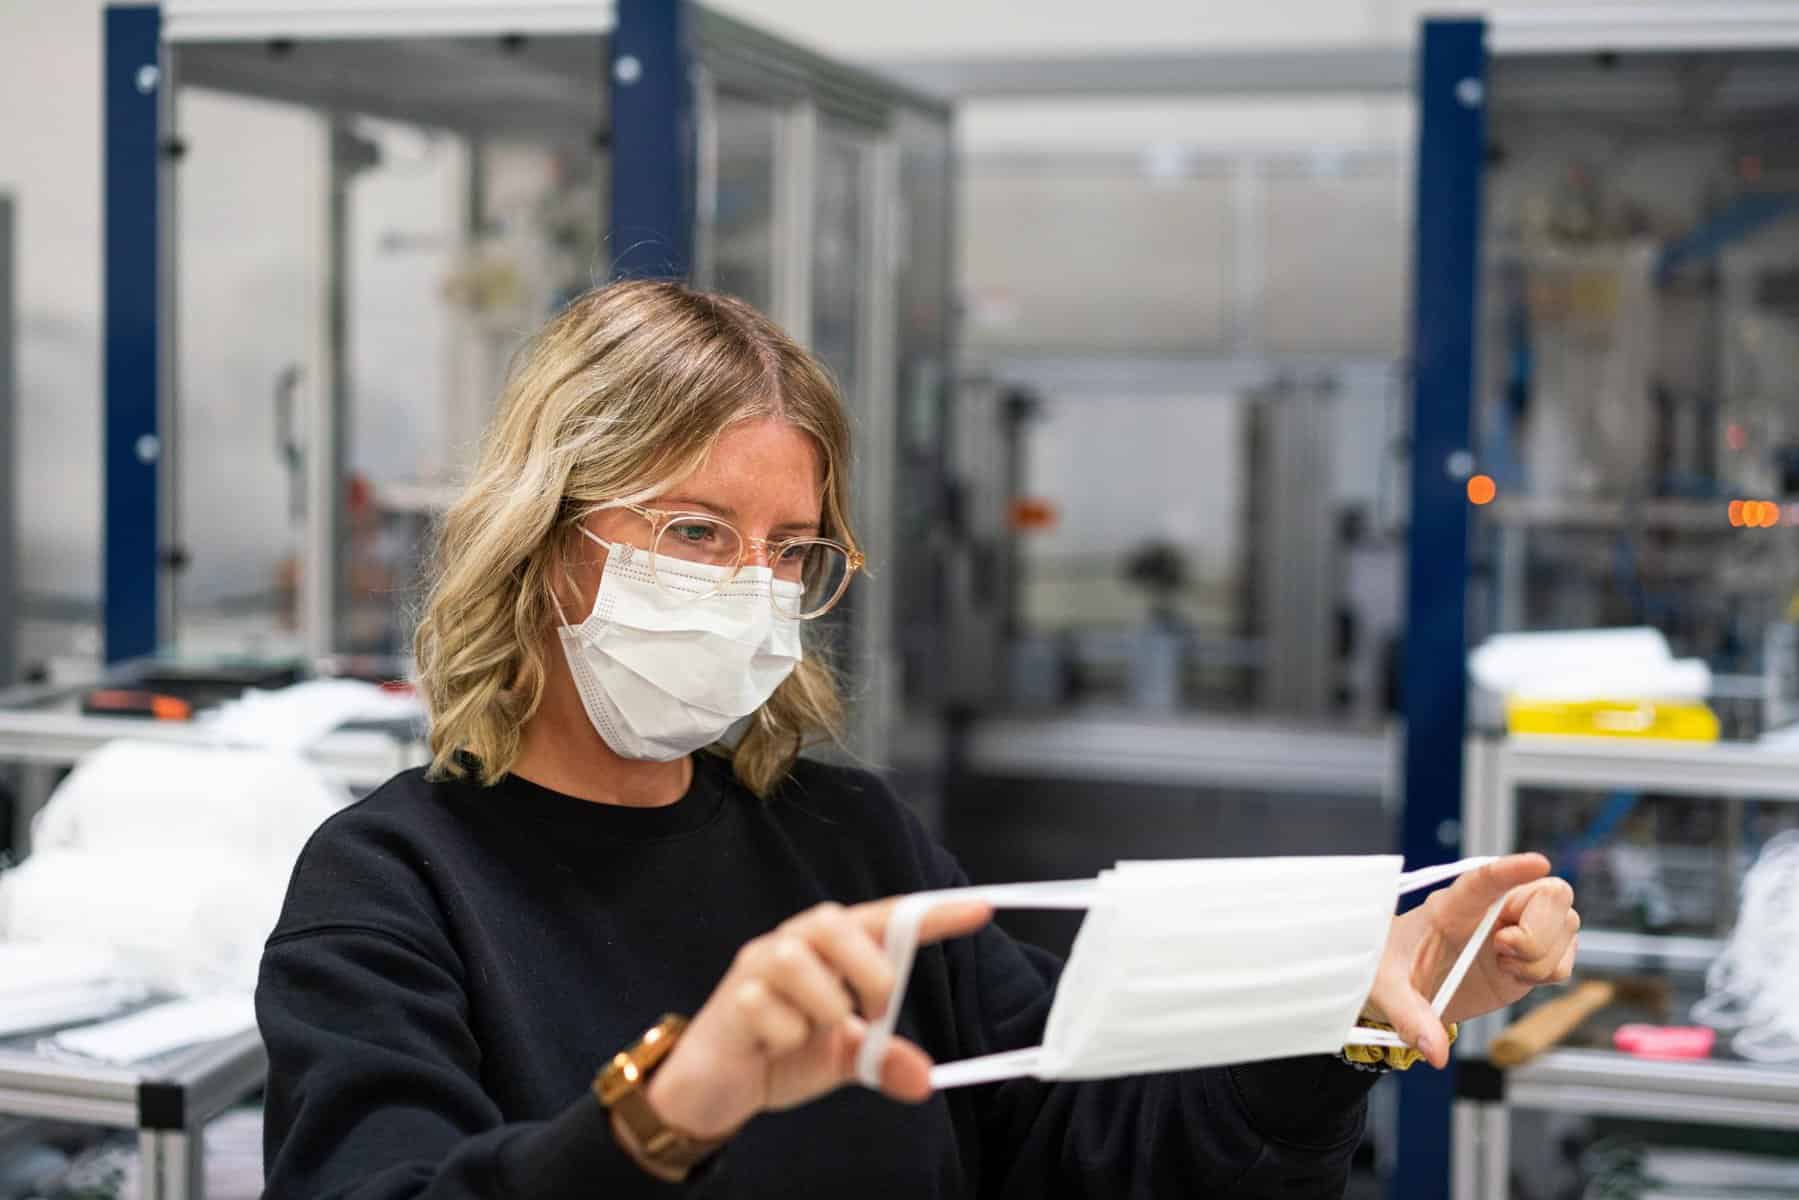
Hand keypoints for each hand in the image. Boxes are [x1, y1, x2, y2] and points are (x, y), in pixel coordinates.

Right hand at [643, 898, 992, 1139]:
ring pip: (798, 960)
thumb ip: (882, 1061)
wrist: (716, 1086)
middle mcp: (794, 943)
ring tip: (815, 1030)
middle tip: (875, 1011)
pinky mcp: (731, 997)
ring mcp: (759, 966)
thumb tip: (923, 1078)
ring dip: (821, 1005)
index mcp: (830, 948)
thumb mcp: (842, 1059)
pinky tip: (772, 1046)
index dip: (932, 914)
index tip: (981, 910)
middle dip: (866, 968)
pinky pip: (766, 1009)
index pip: (886, 920)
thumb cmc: (781, 1051)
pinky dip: (784, 1037)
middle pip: (836, 921)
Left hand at [1364, 853, 1578, 1066]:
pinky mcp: (1530, 959)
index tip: (1537, 862)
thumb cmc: (1389, 970)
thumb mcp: (1387, 990)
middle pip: (1548, 893)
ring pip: (1566, 923)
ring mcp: (1516, 932)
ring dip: (1544, 955)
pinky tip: (1517, 976)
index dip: (1512, 869)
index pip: (1485, 878)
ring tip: (1505, 966)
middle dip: (1539, 927)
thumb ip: (1411, 1018)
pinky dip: (1552, 971)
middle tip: (1504, 950)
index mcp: (1452, 905)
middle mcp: (1492, 911)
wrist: (1399, 986)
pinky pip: (1565, 957)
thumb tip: (1436, 1053)